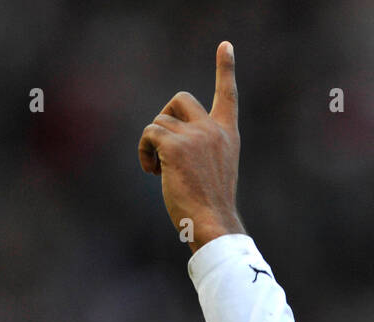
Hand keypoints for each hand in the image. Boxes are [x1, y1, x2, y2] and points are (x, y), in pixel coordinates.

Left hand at [139, 41, 244, 252]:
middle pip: (180, 99)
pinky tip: (151, 171)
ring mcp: (196, 136)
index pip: (227, 96)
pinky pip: (149, 133)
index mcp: (228, 135)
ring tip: (158, 170)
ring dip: (152, 144)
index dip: (225, 69)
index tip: (225, 46)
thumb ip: (200, 146)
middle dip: (165, 118)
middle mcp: (214, 130)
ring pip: (159, 122)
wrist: (214, 224)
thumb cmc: (210, 206)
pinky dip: (144, 151)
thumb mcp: (214, 169)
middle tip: (162, 146)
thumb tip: (163, 135)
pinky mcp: (175, 146)